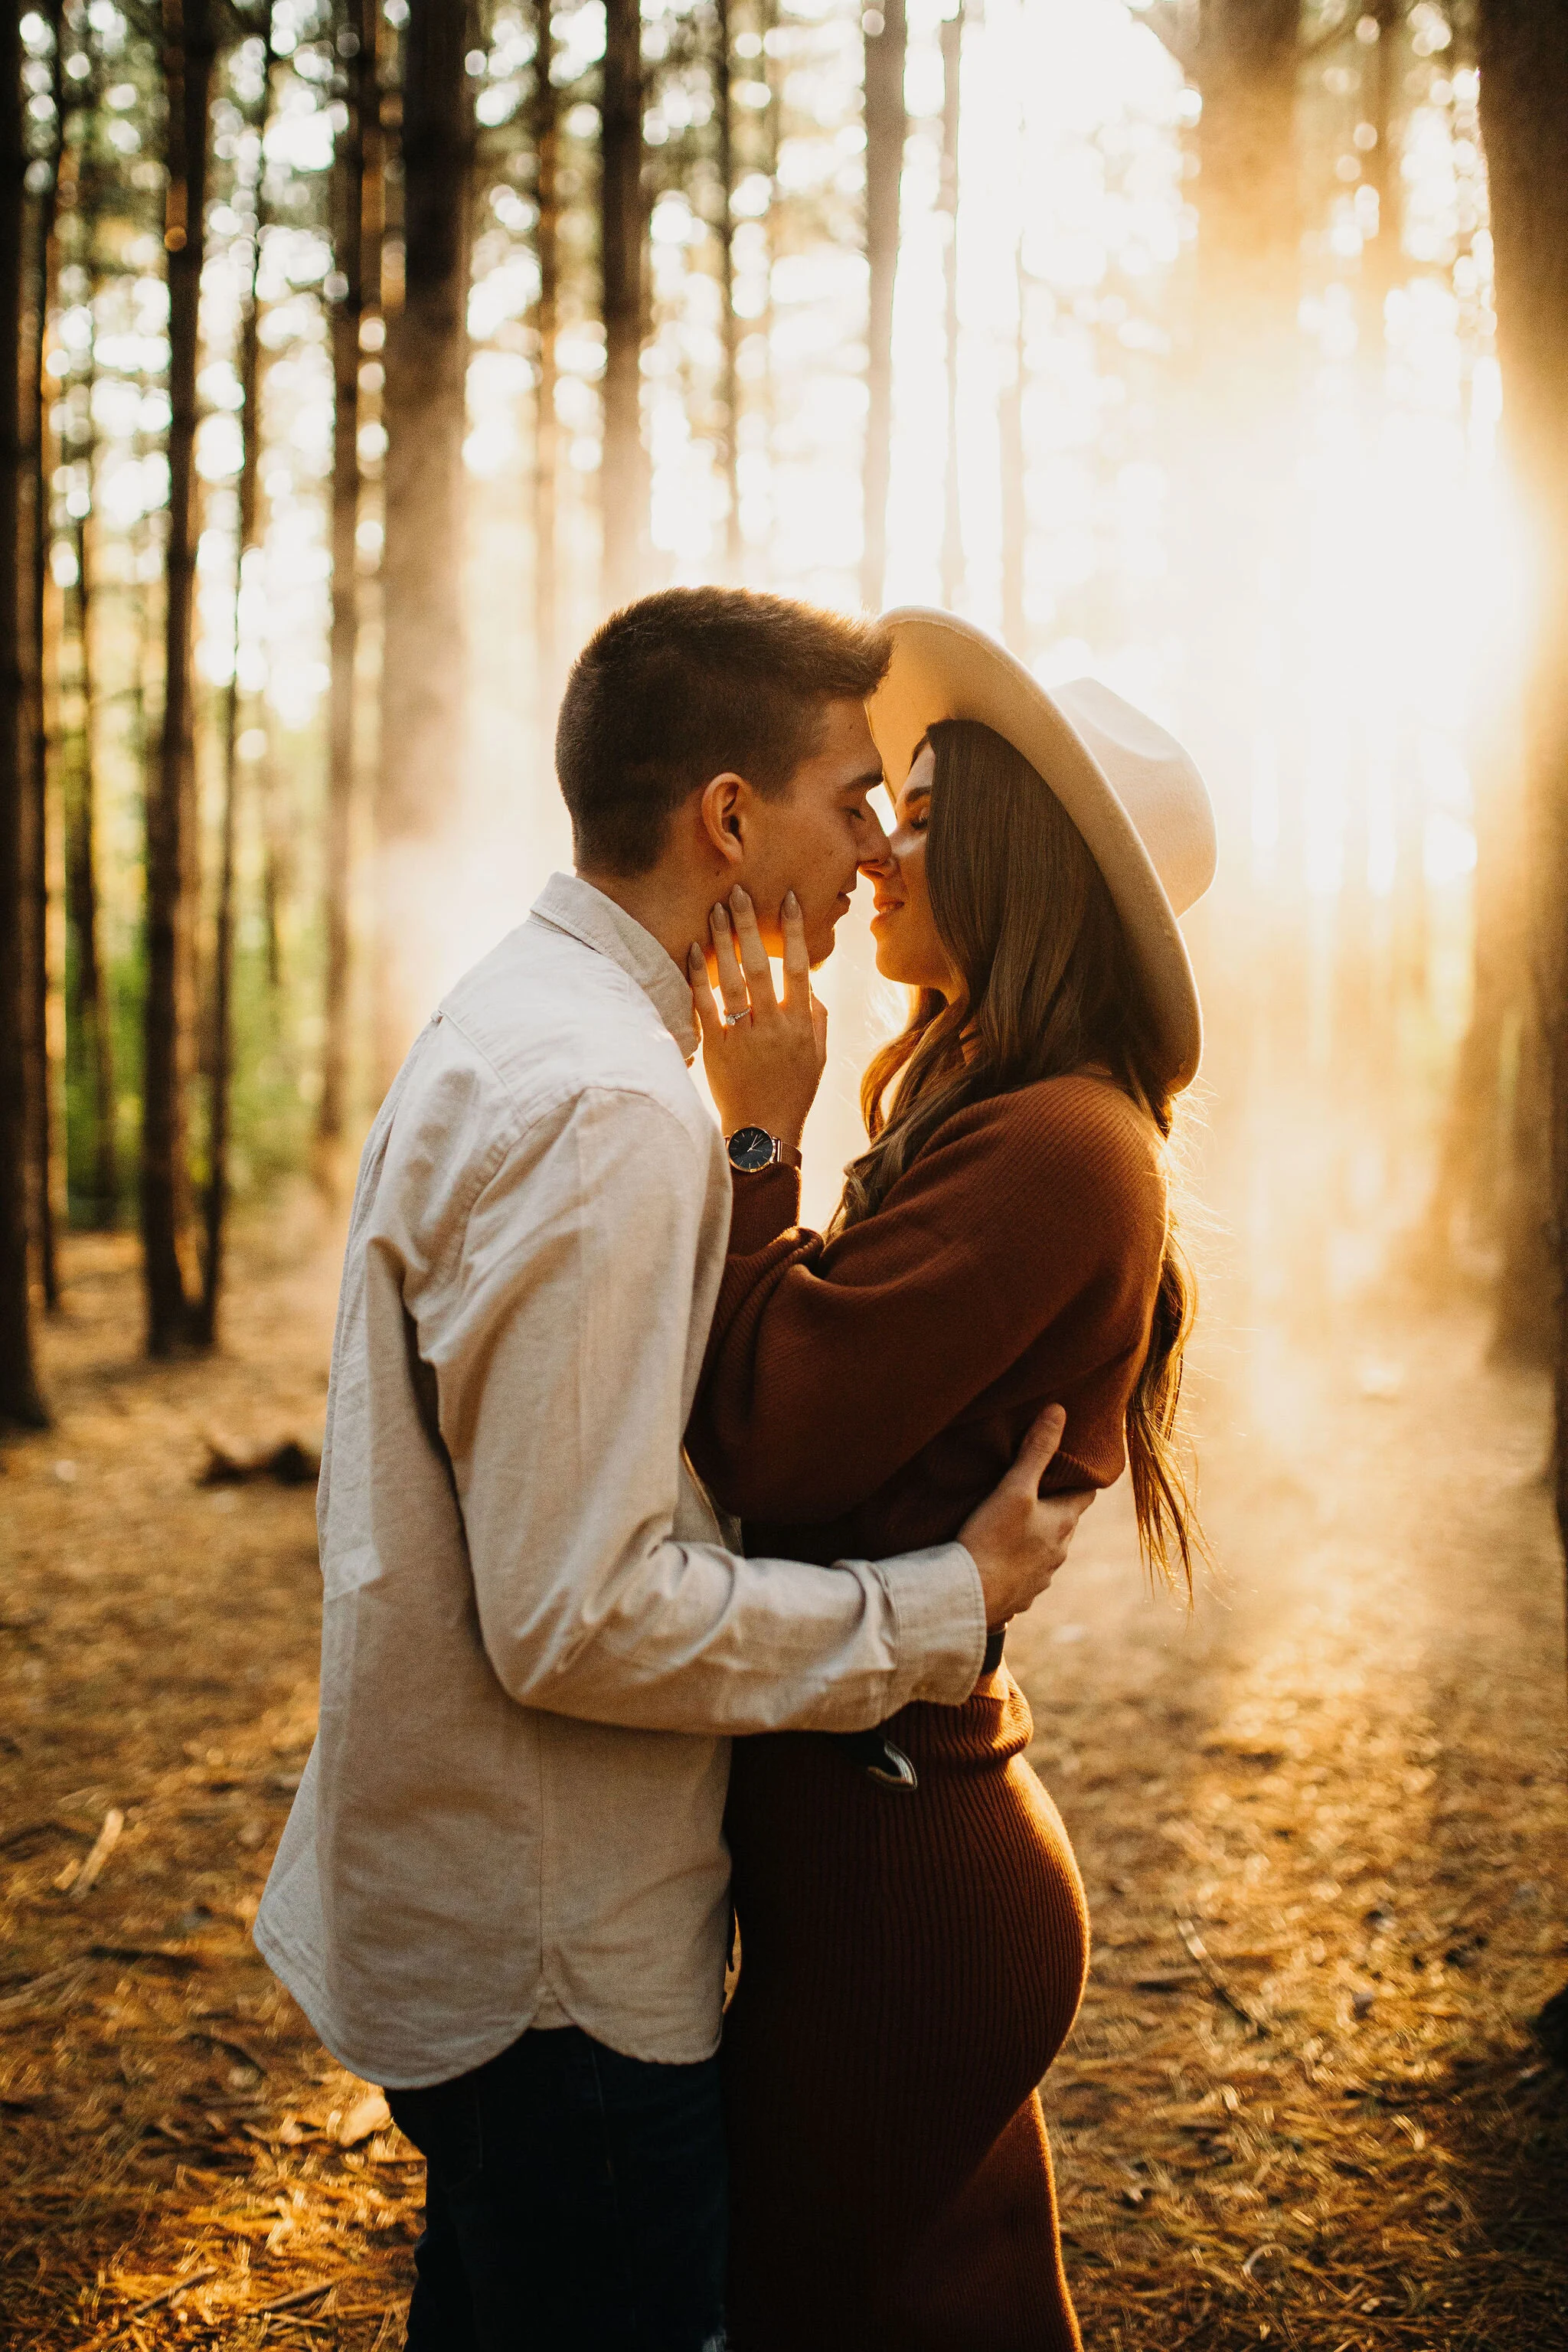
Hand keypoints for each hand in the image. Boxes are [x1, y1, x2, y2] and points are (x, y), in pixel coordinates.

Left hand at [689, 887, 827, 1148]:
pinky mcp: (717, 1049)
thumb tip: (811, 985)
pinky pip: (706, 1006)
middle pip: (762, 965)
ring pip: (733, 980)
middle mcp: (774, 1026)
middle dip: (751, 926)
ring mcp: (744, 1036)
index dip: (794, 931)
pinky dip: (699, 977)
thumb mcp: (819, 1057)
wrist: (764, 1133)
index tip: (788, 899)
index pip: (799, 967)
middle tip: (739, 892)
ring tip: (715, 910)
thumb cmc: (793, 1093)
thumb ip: (818, 1018)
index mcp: (801, 1024)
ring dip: (724, 942)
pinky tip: (694, 950)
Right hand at [958, 1405, 1094, 1630]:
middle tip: (1033, 1487)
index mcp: (1063, 1524)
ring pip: (1044, 1550)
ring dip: (1033, 1537)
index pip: (1085, 1493)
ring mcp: (1041, 1579)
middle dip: (1053, 1505)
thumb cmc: (993, 1539)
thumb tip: (1059, 1412)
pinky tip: (996, 1559)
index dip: (1079, 1476)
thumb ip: (1036, 1451)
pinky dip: (1015, 1564)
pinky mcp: (1020, 1597)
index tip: (1070, 1462)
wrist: (969, 1597)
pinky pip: (1024, 1576)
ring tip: (1010, 1523)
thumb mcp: (1014, 1488)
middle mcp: (1059, 1553)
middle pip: (1064, 1521)